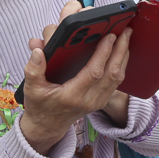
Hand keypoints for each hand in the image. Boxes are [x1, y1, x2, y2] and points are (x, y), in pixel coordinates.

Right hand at [17, 1, 130, 153]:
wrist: (47, 127)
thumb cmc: (40, 106)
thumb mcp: (31, 89)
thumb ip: (33, 69)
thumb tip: (38, 50)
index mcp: (72, 96)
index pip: (94, 72)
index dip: (103, 53)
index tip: (109, 36)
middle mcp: (89, 100)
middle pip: (112, 73)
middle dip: (120, 50)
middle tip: (125, 30)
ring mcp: (98, 101)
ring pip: (118, 77)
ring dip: (124, 55)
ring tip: (126, 36)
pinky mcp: (102, 100)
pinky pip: (117, 81)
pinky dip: (121, 63)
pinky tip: (122, 50)